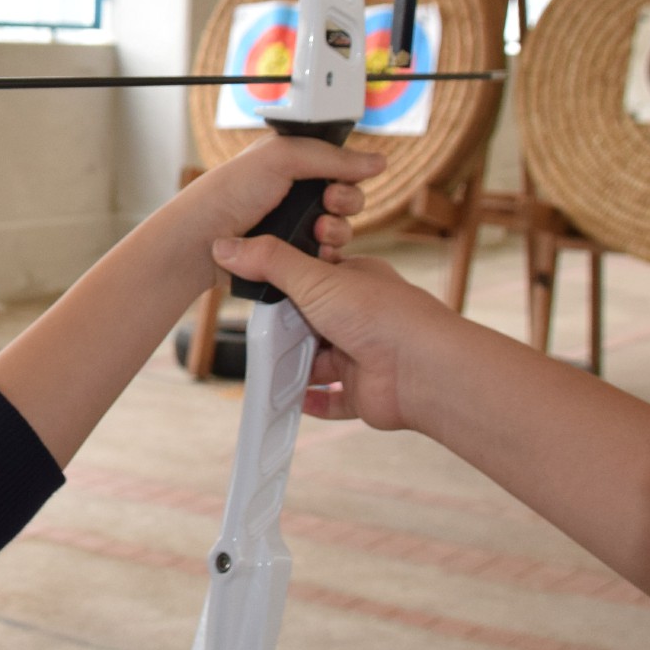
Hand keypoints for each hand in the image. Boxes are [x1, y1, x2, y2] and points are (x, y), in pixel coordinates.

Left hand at [179, 133, 383, 262]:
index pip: (339, 164)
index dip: (348, 172)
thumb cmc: (228, 193)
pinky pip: (327, 255)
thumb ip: (330, 156)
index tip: (345, 177)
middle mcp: (295, 193)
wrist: (202, 242)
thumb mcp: (280, 158)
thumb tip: (376, 161)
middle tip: (327, 203)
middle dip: (346, 201)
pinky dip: (328, 254)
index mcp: (291, 162)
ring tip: (316, 231)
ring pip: (340, 228)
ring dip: (337, 230)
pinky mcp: (293, 254)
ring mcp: (295, 225)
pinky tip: (316, 252)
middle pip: (347, 197)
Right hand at [210, 238, 459, 431]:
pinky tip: (294, 400)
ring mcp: (363, 356)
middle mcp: (360, 317)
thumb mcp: (315, 278)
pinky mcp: (365, 392)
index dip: (284, 284)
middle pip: (310, 323)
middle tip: (258, 335)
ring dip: (295, 367)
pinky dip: (314, 402)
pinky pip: (333, 400)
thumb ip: (270, 263)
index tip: (255, 290)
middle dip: (286, 331)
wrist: (423, 370)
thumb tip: (225, 246)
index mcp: (355, 281)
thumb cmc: (383, 315)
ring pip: (319, 363)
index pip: (312, 278)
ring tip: (266, 369)